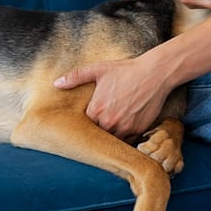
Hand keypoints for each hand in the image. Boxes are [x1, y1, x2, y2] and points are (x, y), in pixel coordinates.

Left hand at [54, 56, 170, 141]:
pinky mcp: (137, 130)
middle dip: (96, 132)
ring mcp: (124, 127)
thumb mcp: (98, 69)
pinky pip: (127, 142)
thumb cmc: (126, 70)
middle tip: (96, 129)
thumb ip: (76, 77)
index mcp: (96, 109)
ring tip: (109, 130)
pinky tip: (122, 130)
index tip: (85, 123)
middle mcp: (109, 122)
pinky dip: (124, 138)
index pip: (83, 126)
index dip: (84, 125)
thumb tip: (56, 84)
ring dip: (109, 137)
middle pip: (96, 136)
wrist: (154, 73)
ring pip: (111, 141)